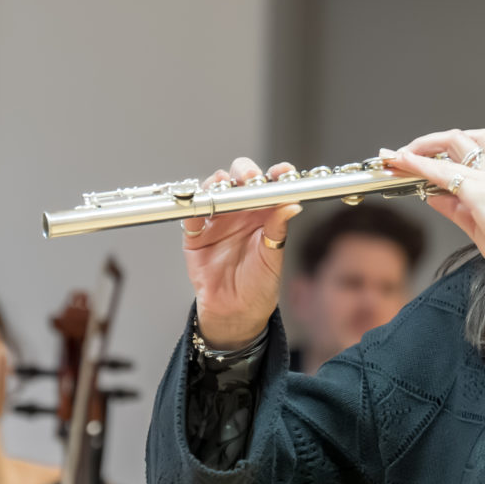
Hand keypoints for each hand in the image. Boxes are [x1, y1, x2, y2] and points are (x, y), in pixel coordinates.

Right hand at [181, 159, 303, 348]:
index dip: (276, 174)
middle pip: (239, 179)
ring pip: (214, 190)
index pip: (270, 186)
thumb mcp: (273, 258)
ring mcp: (218, 221)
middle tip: (248, 177)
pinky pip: (191, 215)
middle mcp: (241, 212)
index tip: (281, 173)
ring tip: (222, 188)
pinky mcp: (196, 235)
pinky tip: (198, 206)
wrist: (236, 312)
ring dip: (217, 184)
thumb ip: (279, 229)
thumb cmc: (259, 285)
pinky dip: (192, 207)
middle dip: (243, 171)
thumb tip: (293, 204)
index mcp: (264, 214)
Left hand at [381, 129, 484, 291]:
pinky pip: (445, 171)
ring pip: (452, 143)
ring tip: (399, 157)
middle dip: (427, 141)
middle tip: (404, 154)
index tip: (411, 157)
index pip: (464, 150)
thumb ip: (453, 208)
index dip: (434, 150)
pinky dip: (421, 165)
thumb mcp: (476, 224)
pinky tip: (405, 165)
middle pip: (459, 137)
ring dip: (421, 147)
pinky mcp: (482, 192)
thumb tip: (432, 196)